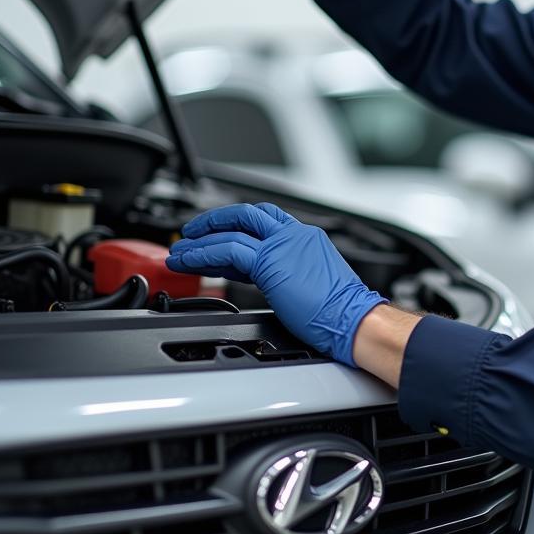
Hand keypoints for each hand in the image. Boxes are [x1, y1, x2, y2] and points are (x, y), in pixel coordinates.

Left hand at [166, 202, 385, 365]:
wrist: (353, 319)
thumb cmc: (339, 311)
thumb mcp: (311, 283)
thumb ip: (287, 275)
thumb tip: (268, 282)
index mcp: (306, 239)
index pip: (263, 226)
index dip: (236, 231)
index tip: (218, 242)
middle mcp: (295, 235)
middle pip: (248, 215)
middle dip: (216, 221)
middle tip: (193, 231)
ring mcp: (283, 245)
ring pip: (233, 229)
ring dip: (202, 238)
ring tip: (180, 249)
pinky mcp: (270, 262)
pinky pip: (228, 250)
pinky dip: (203, 253)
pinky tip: (189, 259)